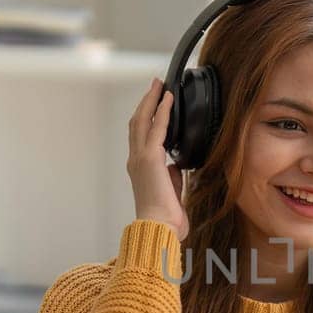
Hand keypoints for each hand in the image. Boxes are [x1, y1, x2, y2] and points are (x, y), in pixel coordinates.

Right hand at [127, 78, 188, 241]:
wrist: (159, 227)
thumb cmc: (166, 217)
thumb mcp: (171, 191)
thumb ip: (172, 175)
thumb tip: (176, 164)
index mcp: (140, 168)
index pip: (140, 136)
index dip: (146, 118)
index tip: (154, 103)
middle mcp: (136, 160)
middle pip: (137, 123)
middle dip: (145, 102)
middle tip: (155, 85)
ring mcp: (140, 157)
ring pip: (142, 120)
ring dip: (152, 100)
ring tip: (159, 85)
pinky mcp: (150, 158)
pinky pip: (157, 128)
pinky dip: (163, 111)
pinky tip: (169, 99)